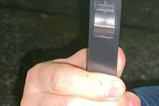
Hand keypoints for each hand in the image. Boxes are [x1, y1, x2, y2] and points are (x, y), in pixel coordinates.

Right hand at [21, 48, 140, 104]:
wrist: (54, 101)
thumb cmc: (66, 85)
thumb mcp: (75, 69)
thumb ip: (95, 63)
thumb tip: (117, 57)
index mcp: (40, 76)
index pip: (61, 78)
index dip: (91, 83)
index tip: (117, 86)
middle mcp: (34, 100)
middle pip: (69, 104)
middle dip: (104, 104)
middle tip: (124, 101)